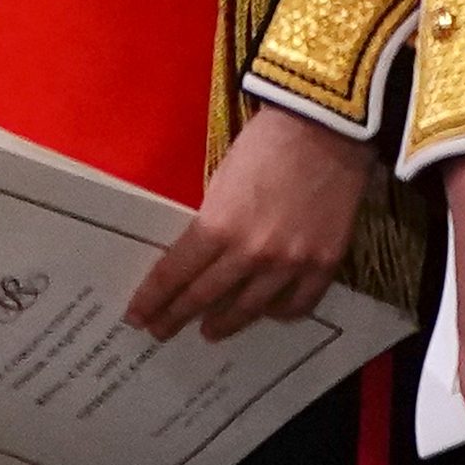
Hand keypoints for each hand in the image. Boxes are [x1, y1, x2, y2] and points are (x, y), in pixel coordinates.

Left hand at [126, 105, 378, 341]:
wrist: (325, 133)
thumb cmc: (263, 147)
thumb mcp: (219, 183)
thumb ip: (211, 225)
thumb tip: (198, 257)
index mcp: (217, 227)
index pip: (175, 274)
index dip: (154, 299)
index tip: (138, 316)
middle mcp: (253, 253)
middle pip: (206, 296)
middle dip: (178, 316)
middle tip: (161, 331)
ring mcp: (292, 263)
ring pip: (251, 308)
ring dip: (226, 323)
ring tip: (209, 331)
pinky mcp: (326, 264)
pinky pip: (299, 304)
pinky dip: (279, 313)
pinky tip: (266, 313)